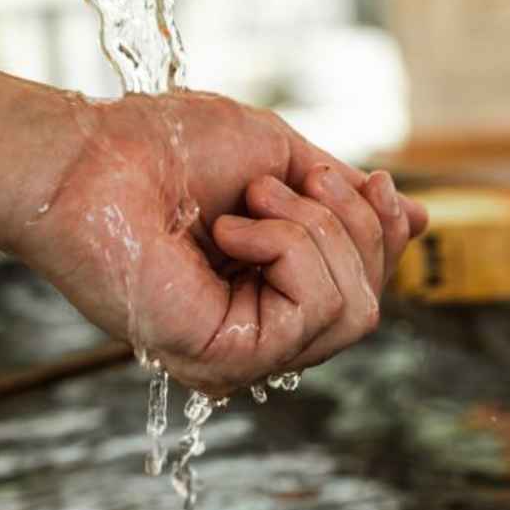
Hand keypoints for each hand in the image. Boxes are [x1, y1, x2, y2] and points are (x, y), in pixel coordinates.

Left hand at [18, 91, 426, 396]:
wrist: (93, 157)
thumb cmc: (166, 149)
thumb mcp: (281, 161)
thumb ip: (341, 200)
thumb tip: (416, 218)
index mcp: (264, 293)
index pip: (364, 289)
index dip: (382, 237)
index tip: (373, 181)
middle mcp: (255, 334)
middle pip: (370, 303)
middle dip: (346, 224)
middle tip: (275, 182)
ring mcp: (240, 355)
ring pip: (357, 310)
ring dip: (315, 230)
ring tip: (247, 202)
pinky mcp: (225, 360)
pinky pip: (317, 310)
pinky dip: (288, 248)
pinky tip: (229, 230)